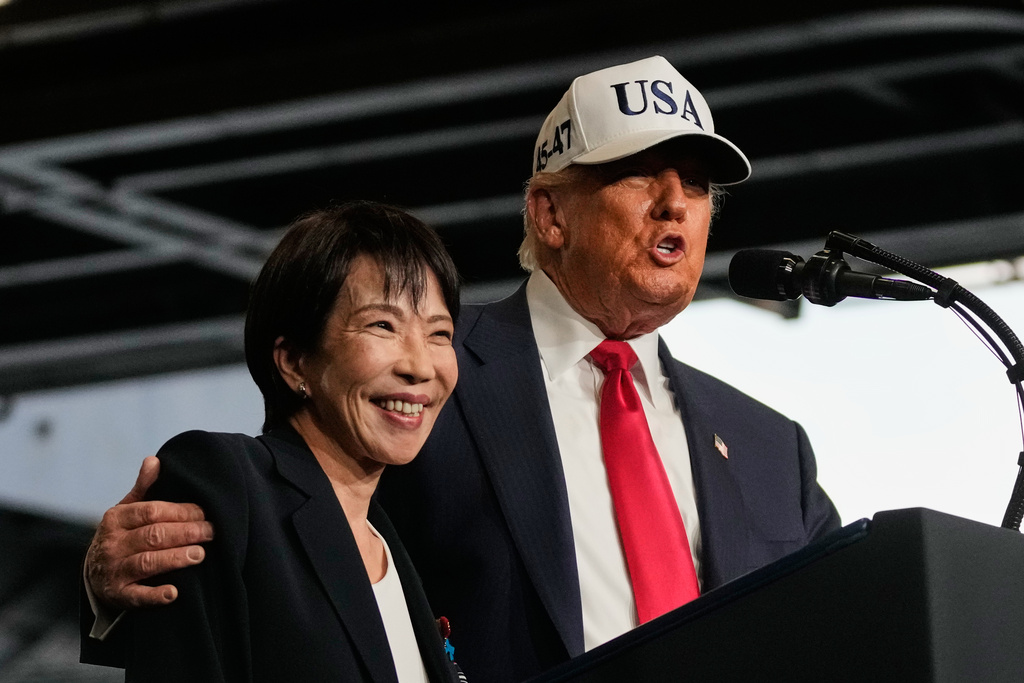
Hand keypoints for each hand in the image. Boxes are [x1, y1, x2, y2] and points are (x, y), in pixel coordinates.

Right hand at [85, 456, 213, 609]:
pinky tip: (174, 593)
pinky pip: (137, 596)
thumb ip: (143, 488)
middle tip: (211, 532)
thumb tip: (154, 460)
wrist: (95, 572)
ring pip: (148, 563)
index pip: (151, 511)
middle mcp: (112, 544)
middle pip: (153, 536)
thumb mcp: (126, 510)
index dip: (180, 512)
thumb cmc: (122, 535)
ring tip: (200, 554)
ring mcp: (113, 571)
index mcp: (116, 518)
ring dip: (176, 558)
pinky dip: (155, 595)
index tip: (204, 512)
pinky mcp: (118, 595)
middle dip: (186, 533)